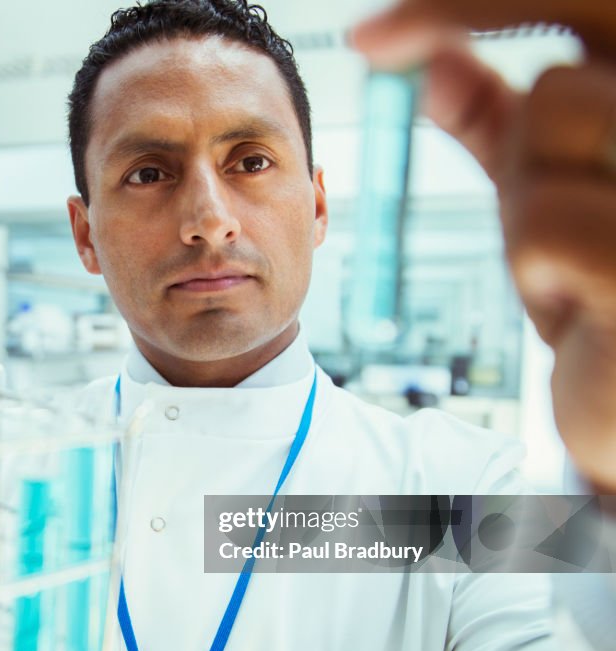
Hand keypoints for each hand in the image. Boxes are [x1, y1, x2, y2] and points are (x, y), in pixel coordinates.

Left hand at [351, 0, 615, 492]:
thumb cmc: (599, 292)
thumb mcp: (546, 193)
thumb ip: (497, 120)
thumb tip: (431, 61)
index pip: (581, 8)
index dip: (472, 10)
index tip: (371, 41)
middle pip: (559, 90)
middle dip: (527, 159)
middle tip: (552, 224)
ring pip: (555, 138)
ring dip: (532, 218)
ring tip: (573, 271)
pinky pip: (548, 222)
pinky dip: (539, 268)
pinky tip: (579, 307)